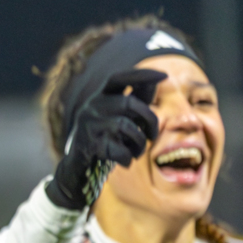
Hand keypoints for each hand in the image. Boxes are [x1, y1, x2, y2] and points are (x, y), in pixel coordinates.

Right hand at [45, 67, 163, 210]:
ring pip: (125, 126)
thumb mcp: (120, 116)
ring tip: (137, 152)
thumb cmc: (105, 138)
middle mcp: (91, 107)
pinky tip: (126, 162)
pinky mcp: (88, 145)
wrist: (78, 167)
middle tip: (152, 135)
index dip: (141, 75)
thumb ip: (137, 99)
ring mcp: (88, 125)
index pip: (118, 78)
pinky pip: (118, 149)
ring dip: (139, 142)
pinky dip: (127, 158)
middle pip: (128, 103)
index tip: (165, 75)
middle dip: (149, 119)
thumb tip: (157, 78)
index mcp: (100, 98)